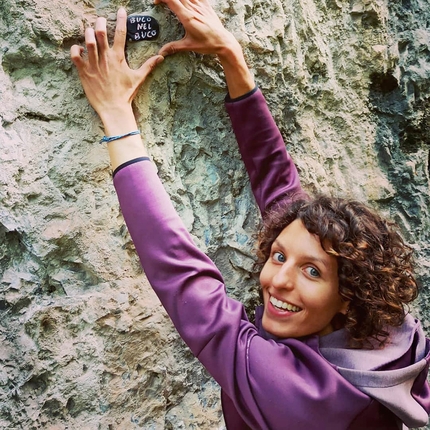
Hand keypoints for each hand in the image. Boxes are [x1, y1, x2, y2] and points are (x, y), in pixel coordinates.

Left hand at [70, 8, 163, 125]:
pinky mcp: (84, 72)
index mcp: (118, 58)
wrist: (113, 108)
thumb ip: (149, 65)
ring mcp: (94, 64)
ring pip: (88, 41)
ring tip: (89, 30)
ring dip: (88, 33)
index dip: (121, 19)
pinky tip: (79, 48)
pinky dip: (76, 49)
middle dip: (100, 22)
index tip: (121, 10)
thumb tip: (161, 57)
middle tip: (101, 20)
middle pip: (101, 33)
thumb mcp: (138, 78)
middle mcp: (106, 58)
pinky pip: (76, 56)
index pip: (121, 33)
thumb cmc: (126, 94)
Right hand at [155, 0, 254, 97]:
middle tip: (162, 2)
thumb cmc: (207, 44)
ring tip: (174, 2)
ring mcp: (201, 5)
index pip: (171, 0)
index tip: (156, 2)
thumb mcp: (189, 46)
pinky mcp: (207, 6)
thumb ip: (174, 47)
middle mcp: (193, 8)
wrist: (224, 42)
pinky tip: (188, 2)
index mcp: (187, 17)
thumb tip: (161, 52)